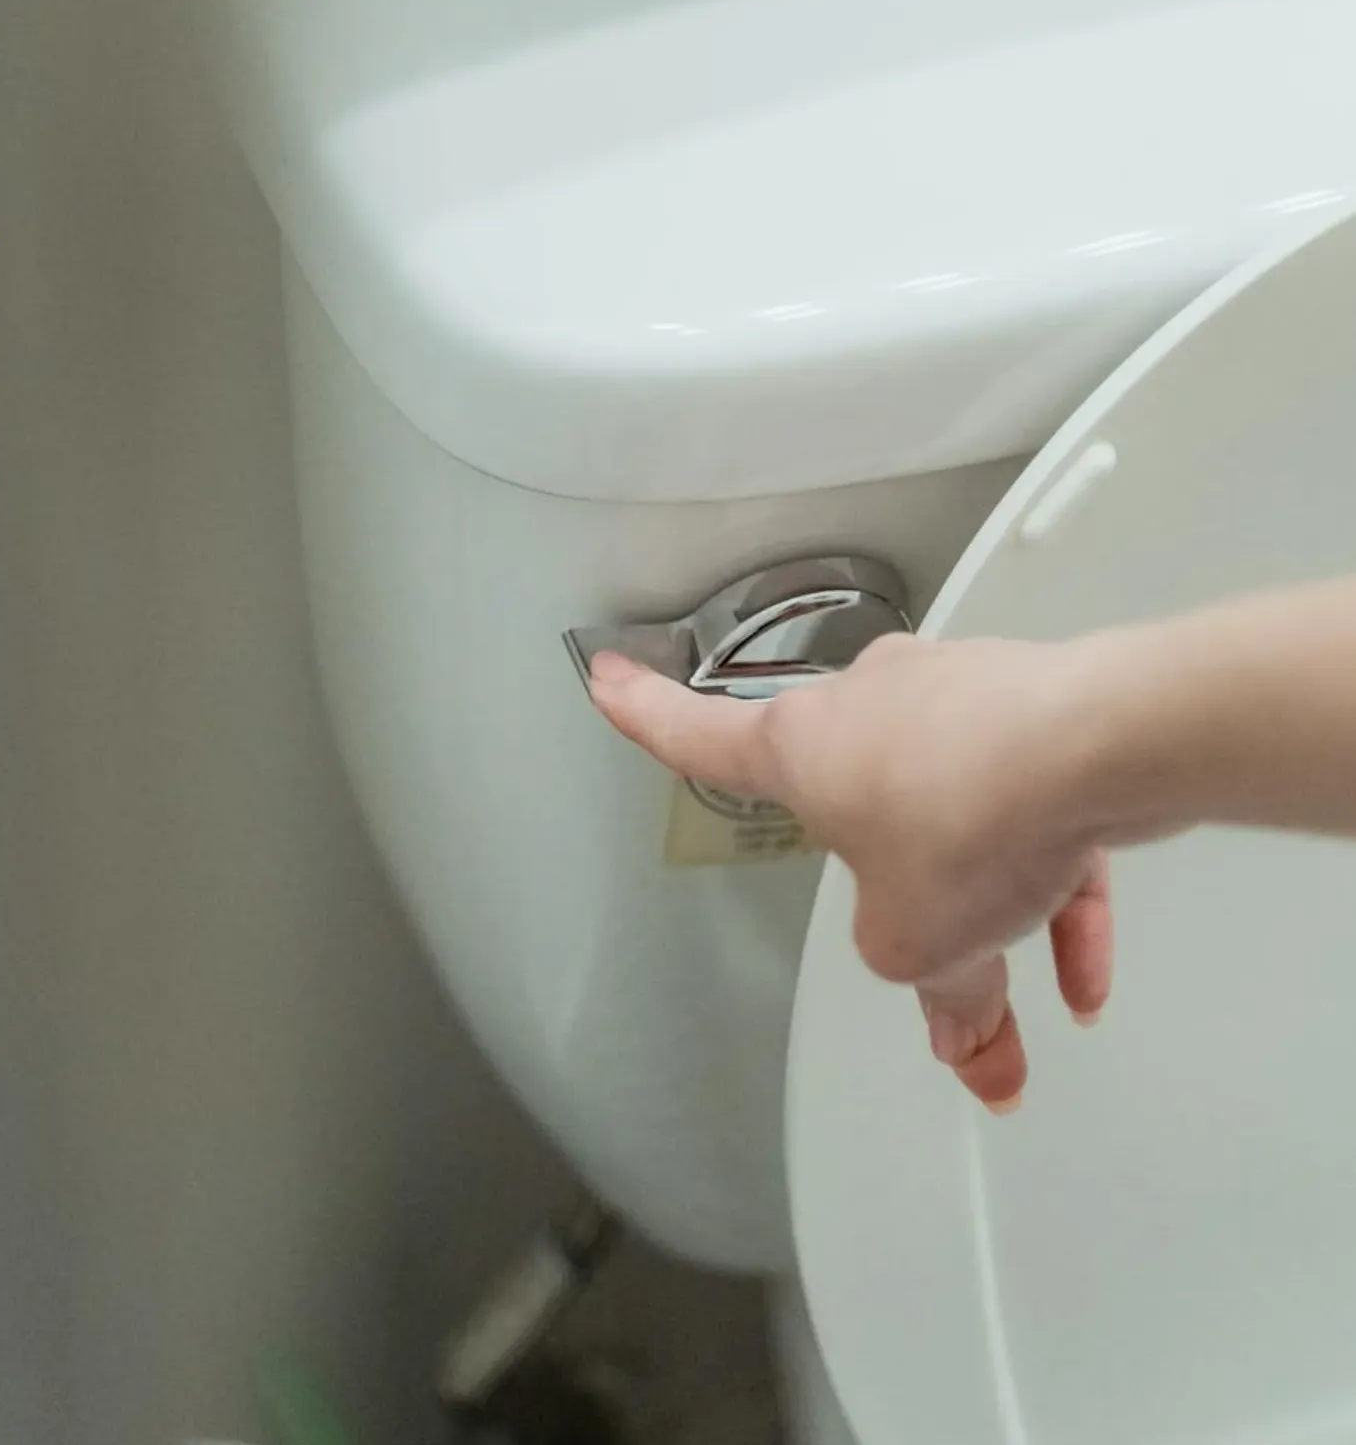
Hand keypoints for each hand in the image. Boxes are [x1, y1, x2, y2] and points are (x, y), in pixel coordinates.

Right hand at [589, 634, 1114, 1111]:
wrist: (1107, 742)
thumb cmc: (970, 811)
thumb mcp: (919, 942)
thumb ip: (932, 994)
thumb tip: (964, 1033)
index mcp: (802, 747)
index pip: (699, 736)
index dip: (644, 716)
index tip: (605, 678)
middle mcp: (871, 707)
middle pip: (865, 817)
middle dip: (906, 901)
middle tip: (939, 975)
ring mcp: (956, 701)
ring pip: (959, 819)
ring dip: (992, 908)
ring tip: (1035, 999)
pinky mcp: (1034, 715)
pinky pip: (1028, 813)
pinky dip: (1052, 886)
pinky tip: (1083, 973)